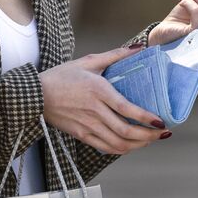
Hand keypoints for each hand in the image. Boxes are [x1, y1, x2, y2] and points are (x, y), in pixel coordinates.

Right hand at [40, 49, 169, 154]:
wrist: (35, 95)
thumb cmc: (61, 76)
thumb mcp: (88, 61)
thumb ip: (115, 55)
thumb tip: (139, 47)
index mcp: (98, 91)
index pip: (126, 109)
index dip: (145, 118)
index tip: (161, 122)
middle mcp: (94, 111)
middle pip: (125, 131)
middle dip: (148, 136)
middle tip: (162, 134)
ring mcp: (87, 126)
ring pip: (117, 144)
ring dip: (137, 145)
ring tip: (150, 140)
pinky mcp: (81, 135)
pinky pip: (105, 147)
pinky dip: (121, 149)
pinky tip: (131, 145)